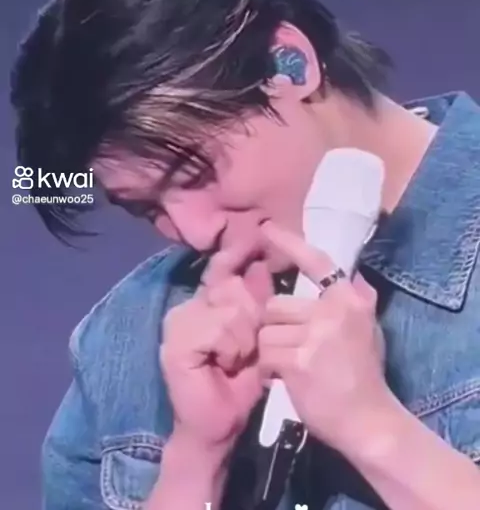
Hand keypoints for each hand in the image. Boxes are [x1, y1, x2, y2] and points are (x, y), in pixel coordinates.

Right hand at [160, 246, 272, 453]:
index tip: (258, 235)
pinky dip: (231, 348)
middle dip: (251, 315)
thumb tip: (262, 264)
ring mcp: (177, 323)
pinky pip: (219, 328)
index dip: (238, 252)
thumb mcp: (253, 336)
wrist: (217, 425)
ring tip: (236, 359)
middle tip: (246, 347)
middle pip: (230, 286)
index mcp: (204, 304)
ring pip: (228, 308)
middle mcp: (186, 307)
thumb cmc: (238, 383)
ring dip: (243, 338)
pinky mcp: (175, 344)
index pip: (220, 268)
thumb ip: (254, 302)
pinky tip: (224, 364)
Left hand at [258, 221, 390, 455]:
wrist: (370, 421)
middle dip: (275, 327)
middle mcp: (333, 310)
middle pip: (276, 304)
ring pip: (266, 331)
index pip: (316, 261)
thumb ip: (357, 303)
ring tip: (290, 368)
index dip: (288, 243)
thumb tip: (356, 277)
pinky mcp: (299, 360)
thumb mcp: (369, 331)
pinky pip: (265, 354)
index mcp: (349, 299)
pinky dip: (268, 370)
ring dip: (270, 351)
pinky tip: (284, 380)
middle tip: (290, 349)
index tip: (265, 228)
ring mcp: (316, 335)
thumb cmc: (366, 376)